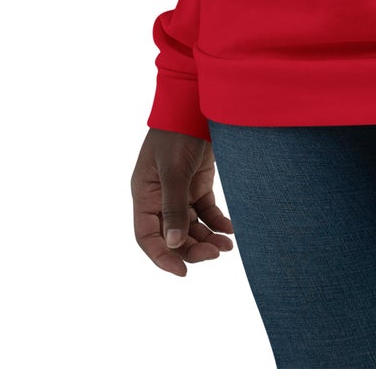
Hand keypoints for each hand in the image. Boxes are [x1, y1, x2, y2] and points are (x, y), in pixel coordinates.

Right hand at [131, 127, 235, 275]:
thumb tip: (174, 243)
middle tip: (216, 253)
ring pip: (191, 226)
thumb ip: (174, 206)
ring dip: (207, 237)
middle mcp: (160, 196)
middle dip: (193, 248)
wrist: (197, 102)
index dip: (162, 257)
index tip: (182, 272)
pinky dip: (217, 221)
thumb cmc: (177, 131)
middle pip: (173, 235)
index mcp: (144, 194)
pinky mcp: (198, 183)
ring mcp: (180, 190)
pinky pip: (206, 210)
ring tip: (227, 246)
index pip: (148, 236)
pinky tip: (231, 230)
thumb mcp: (173, 169)